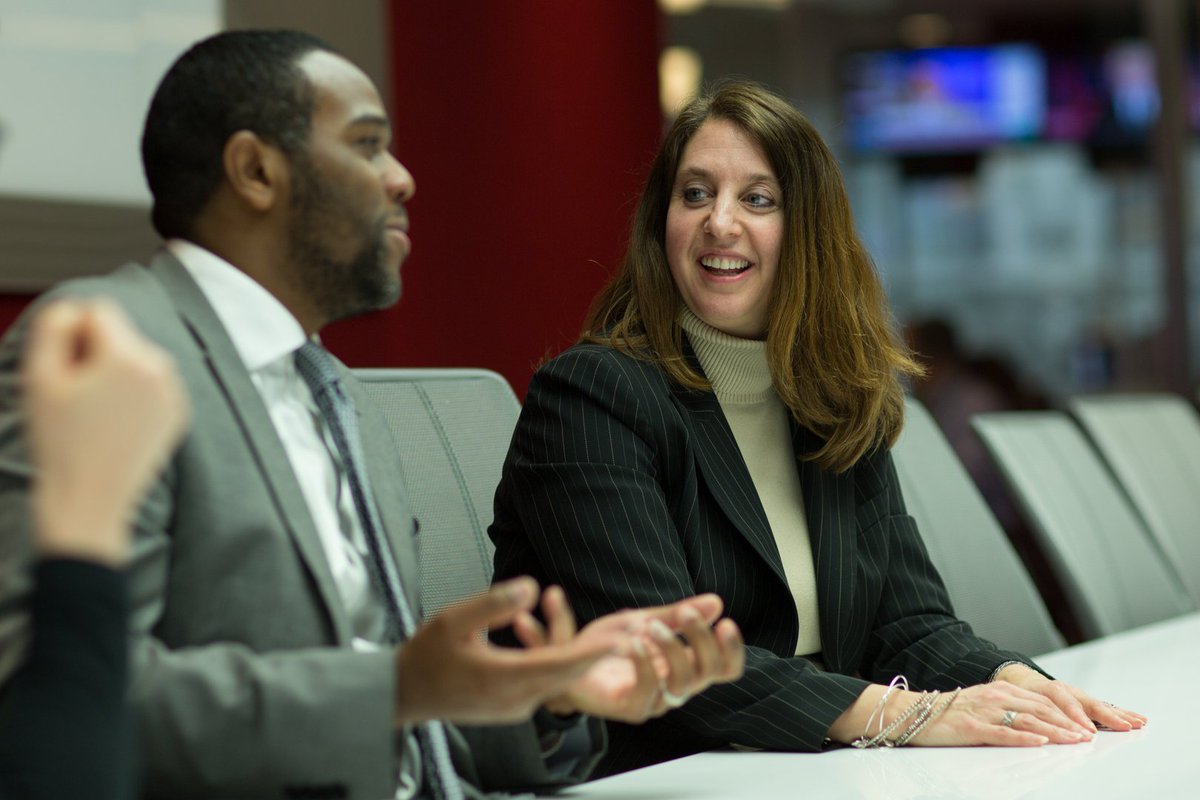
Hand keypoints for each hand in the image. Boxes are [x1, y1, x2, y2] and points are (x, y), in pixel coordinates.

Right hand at [23, 300, 189, 565]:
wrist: (89, 501)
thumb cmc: (59, 442)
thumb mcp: (39, 376)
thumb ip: (54, 325)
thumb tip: (76, 308)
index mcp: (130, 356)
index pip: (98, 310)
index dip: (72, 334)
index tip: (64, 370)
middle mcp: (162, 369)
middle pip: (120, 334)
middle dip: (95, 353)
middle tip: (77, 398)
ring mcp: (175, 393)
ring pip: (136, 359)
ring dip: (114, 373)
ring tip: (94, 414)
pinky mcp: (179, 414)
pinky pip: (150, 385)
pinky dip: (132, 395)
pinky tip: (114, 426)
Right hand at [392, 577, 621, 726]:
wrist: (402, 693)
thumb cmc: (425, 657)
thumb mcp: (455, 619)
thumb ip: (495, 602)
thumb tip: (530, 588)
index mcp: (503, 679)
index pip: (560, 664)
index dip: (594, 651)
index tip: (622, 639)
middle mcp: (515, 699)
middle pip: (567, 675)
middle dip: (600, 655)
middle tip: (632, 634)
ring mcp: (514, 708)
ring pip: (558, 682)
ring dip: (581, 661)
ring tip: (610, 639)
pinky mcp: (511, 708)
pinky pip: (545, 686)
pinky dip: (561, 668)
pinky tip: (569, 651)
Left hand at [512, 589, 744, 722]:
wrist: (563, 662)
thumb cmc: (606, 646)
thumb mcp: (643, 620)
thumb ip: (677, 614)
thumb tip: (716, 601)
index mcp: (683, 665)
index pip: (724, 668)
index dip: (732, 650)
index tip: (726, 623)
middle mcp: (674, 686)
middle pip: (708, 673)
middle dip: (701, 640)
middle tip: (685, 613)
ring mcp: (654, 700)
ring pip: (682, 684)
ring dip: (672, 648)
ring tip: (652, 626)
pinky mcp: (629, 708)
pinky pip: (648, 692)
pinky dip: (645, 664)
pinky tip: (634, 643)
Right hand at [909, 680, 1097, 745]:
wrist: (913, 713)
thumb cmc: (948, 714)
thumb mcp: (982, 705)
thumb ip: (1008, 710)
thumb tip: (1039, 725)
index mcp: (1000, 690)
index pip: (1043, 701)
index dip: (1068, 713)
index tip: (1089, 726)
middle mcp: (995, 697)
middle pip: (1041, 710)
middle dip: (1069, 723)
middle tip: (1091, 736)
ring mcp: (984, 711)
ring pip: (1028, 721)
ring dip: (1055, 732)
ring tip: (1075, 741)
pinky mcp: (971, 727)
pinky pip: (1002, 732)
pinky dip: (1024, 738)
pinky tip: (1039, 743)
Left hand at [993, 663, 1145, 733]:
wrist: (1021, 680)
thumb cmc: (1020, 694)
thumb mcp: (1019, 701)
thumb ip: (1030, 712)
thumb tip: (1038, 729)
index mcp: (1050, 690)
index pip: (1066, 704)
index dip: (1077, 717)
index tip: (1088, 731)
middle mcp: (1068, 691)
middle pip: (1089, 703)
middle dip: (1108, 716)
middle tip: (1124, 726)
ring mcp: (1078, 695)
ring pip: (1100, 704)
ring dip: (1119, 714)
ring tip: (1138, 722)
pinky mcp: (1085, 701)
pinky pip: (1104, 707)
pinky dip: (1120, 712)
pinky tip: (1136, 719)